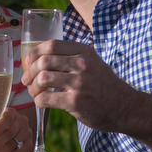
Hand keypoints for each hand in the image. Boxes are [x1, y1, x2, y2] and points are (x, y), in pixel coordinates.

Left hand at [21, 39, 139, 133]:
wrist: (124, 107)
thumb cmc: (103, 85)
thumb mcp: (92, 62)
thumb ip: (72, 57)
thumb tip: (40, 58)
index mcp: (84, 51)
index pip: (51, 45)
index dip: (34, 52)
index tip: (28, 62)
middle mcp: (82, 64)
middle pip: (44, 61)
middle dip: (30, 71)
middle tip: (26, 80)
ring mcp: (80, 83)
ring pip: (43, 79)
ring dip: (32, 87)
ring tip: (34, 92)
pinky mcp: (76, 102)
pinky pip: (46, 99)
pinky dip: (38, 101)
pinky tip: (41, 103)